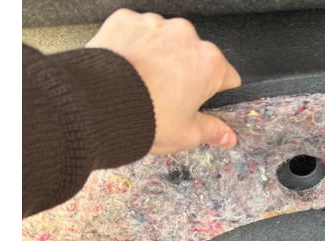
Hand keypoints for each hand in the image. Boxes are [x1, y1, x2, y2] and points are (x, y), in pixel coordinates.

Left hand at [86, 9, 241, 153]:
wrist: (97, 105)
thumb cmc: (145, 117)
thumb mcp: (186, 134)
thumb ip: (212, 131)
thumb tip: (227, 136)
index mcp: (208, 63)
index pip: (227, 76)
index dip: (215, 93)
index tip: (202, 102)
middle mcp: (185, 36)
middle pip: (193, 55)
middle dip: (184, 73)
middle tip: (166, 98)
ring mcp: (155, 25)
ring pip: (164, 41)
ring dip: (158, 58)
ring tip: (141, 84)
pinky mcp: (127, 20)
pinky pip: (136, 32)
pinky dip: (133, 47)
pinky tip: (125, 69)